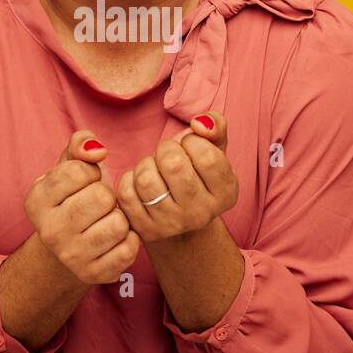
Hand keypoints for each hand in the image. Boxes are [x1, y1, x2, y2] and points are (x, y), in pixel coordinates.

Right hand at [24, 129, 141, 283]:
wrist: (67, 246)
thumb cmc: (72, 198)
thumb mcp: (69, 166)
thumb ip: (80, 144)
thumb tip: (98, 149)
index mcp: (36, 200)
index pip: (80, 171)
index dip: (91, 172)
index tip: (85, 182)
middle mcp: (49, 232)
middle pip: (102, 197)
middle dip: (107, 196)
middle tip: (98, 205)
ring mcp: (71, 257)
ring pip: (119, 223)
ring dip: (119, 218)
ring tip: (105, 221)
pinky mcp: (94, 275)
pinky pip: (130, 248)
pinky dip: (129, 240)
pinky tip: (114, 239)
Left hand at [115, 112, 237, 243]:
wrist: (182, 219)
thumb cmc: (198, 173)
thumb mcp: (215, 149)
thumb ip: (215, 126)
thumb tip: (198, 123)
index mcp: (226, 194)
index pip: (207, 156)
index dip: (192, 141)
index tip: (189, 146)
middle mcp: (202, 214)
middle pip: (173, 165)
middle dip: (166, 149)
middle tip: (168, 155)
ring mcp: (172, 225)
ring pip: (145, 179)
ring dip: (146, 164)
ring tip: (155, 168)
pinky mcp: (146, 230)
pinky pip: (126, 193)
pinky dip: (129, 180)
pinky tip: (141, 183)